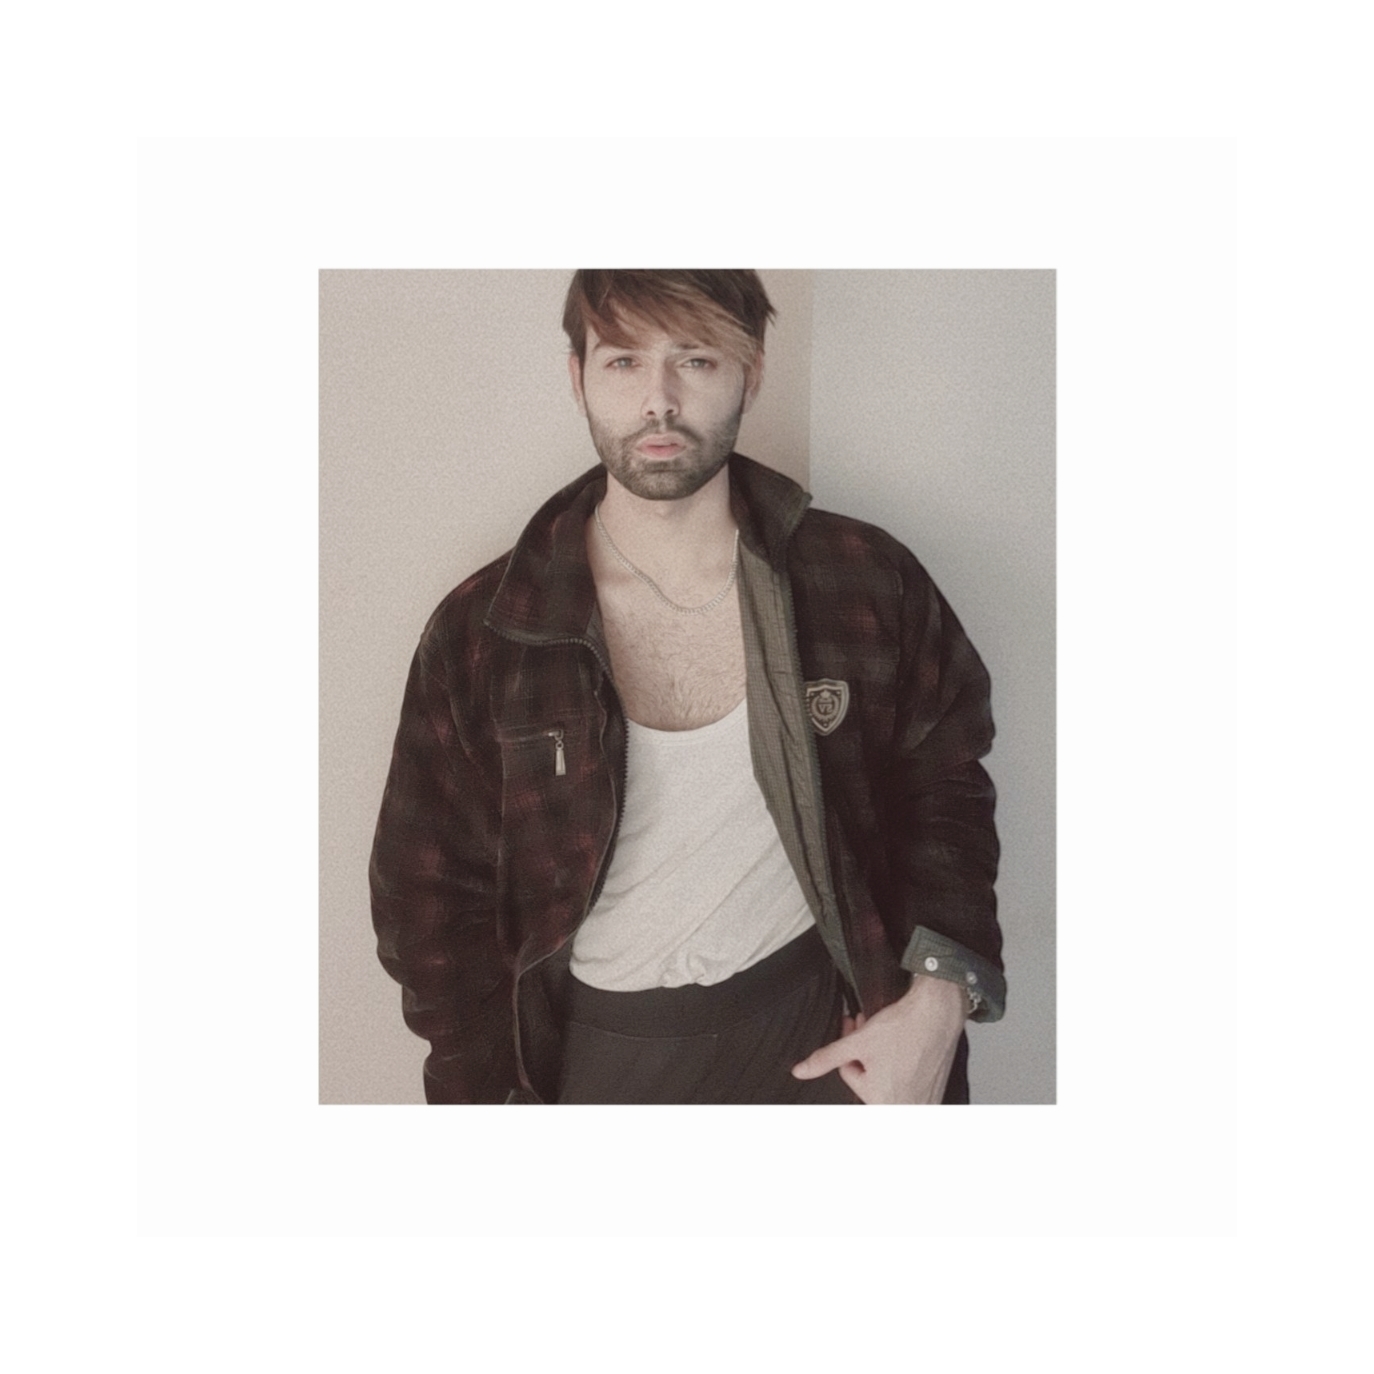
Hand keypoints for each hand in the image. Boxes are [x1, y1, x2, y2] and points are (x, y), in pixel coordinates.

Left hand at [791, 976, 965, 1103]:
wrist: (940, 1011)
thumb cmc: (905, 1027)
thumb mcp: (857, 1042)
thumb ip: (825, 1059)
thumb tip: (801, 1071)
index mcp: (882, 1101)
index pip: (849, 1073)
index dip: (849, 1046)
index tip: (855, 1027)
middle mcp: (905, 1107)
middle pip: (868, 1077)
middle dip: (862, 1051)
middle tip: (869, 1027)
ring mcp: (922, 1101)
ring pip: (887, 1077)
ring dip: (879, 1056)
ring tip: (885, 1034)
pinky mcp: (935, 1091)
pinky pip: (909, 1081)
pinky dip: (902, 1063)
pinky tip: (904, 1045)